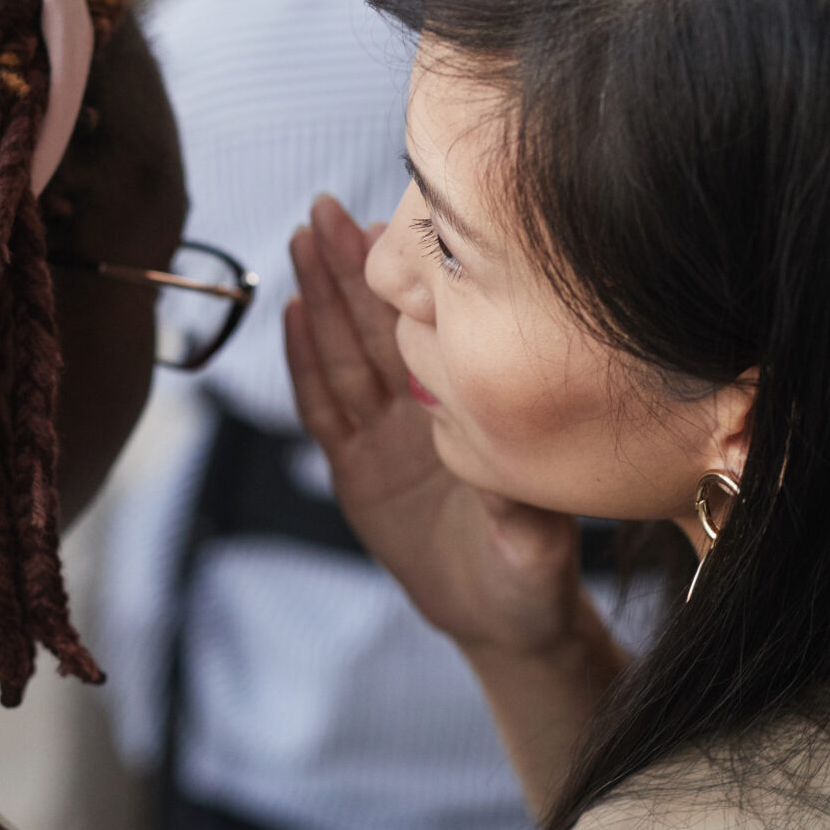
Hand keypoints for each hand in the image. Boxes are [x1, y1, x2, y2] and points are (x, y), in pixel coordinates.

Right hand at [283, 195, 594, 659]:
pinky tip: (290, 313)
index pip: (425, 332)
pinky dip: (305, 363)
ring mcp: (385, 438)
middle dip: (347, 268)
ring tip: (299, 241)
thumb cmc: (536, 572)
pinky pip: (324, 410)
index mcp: (464, 410)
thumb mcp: (538, 534)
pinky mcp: (355, 472)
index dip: (402, 281)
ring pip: (344, 357)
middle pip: (374, 329)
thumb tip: (500, 455)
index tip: (386, 225)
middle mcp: (422, 413)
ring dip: (320, 299)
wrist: (505, 621)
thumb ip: (516, 497)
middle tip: (322, 208)